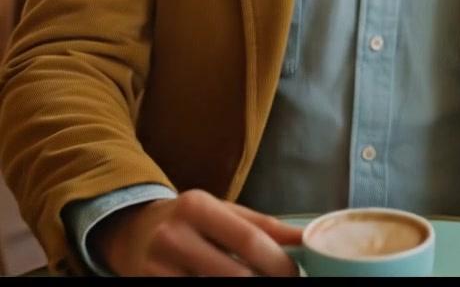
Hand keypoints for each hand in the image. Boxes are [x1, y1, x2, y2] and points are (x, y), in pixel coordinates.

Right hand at [90, 190, 302, 276]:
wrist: (132, 232)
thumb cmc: (188, 221)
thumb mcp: (220, 211)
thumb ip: (261, 225)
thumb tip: (303, 237)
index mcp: (196, 206)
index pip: (248, 240)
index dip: (278, 262)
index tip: (295, 274)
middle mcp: (174, 236)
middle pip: (236, 275)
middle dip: (265, 284)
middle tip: (281, 284)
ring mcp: (159, 268)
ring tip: (257, 283)